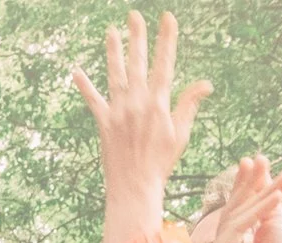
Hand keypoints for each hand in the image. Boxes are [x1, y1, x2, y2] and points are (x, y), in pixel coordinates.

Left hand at [72, 11, 210, 242]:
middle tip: (134, 15)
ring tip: (111, 32)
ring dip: (113, 52)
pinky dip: (84, 86)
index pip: (165, 64)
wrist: (135, 187)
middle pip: (138, 63)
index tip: (167, 17)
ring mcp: (119, 112)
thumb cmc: (162, 162)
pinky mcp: (103, 124)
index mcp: (159, 103)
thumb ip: (189, 104)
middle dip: (137, 37)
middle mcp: (138, 103)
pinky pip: (93, 101)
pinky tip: (75, 71)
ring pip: (115, 75)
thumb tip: (205, 83)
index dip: (166, 39)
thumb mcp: (181, 133)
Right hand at [196, 154, 281, 242]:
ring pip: (235, 220)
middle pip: (231, 214)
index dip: (243, 187)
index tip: (254, 160)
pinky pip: (237, 231)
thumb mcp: (275, 224)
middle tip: (261, 158)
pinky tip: (278, 197)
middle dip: (249, 185)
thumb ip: (264, 200)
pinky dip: (258, 212)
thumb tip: (259, 168)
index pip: (233, 214)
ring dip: (261, 196)